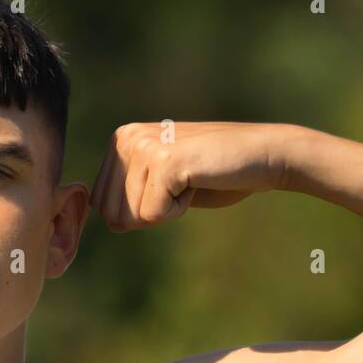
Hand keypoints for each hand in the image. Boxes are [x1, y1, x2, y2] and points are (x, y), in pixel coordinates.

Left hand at [89, 121, 289, 231]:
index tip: (169, 186)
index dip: (140, 210)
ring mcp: (142, 147)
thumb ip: (131, 197)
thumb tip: (110, 224)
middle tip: (180, 185)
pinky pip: (154, 215)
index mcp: (119, 140)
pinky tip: (196, 182)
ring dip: (166, 211)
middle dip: (150, 212)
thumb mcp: (162, 184)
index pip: (103, 205)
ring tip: (188, 181)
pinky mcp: (163, 162)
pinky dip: (179, 210)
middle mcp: (125, 138)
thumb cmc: (214, 174)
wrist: (260, 156)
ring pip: (132, 217)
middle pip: (113, 213)